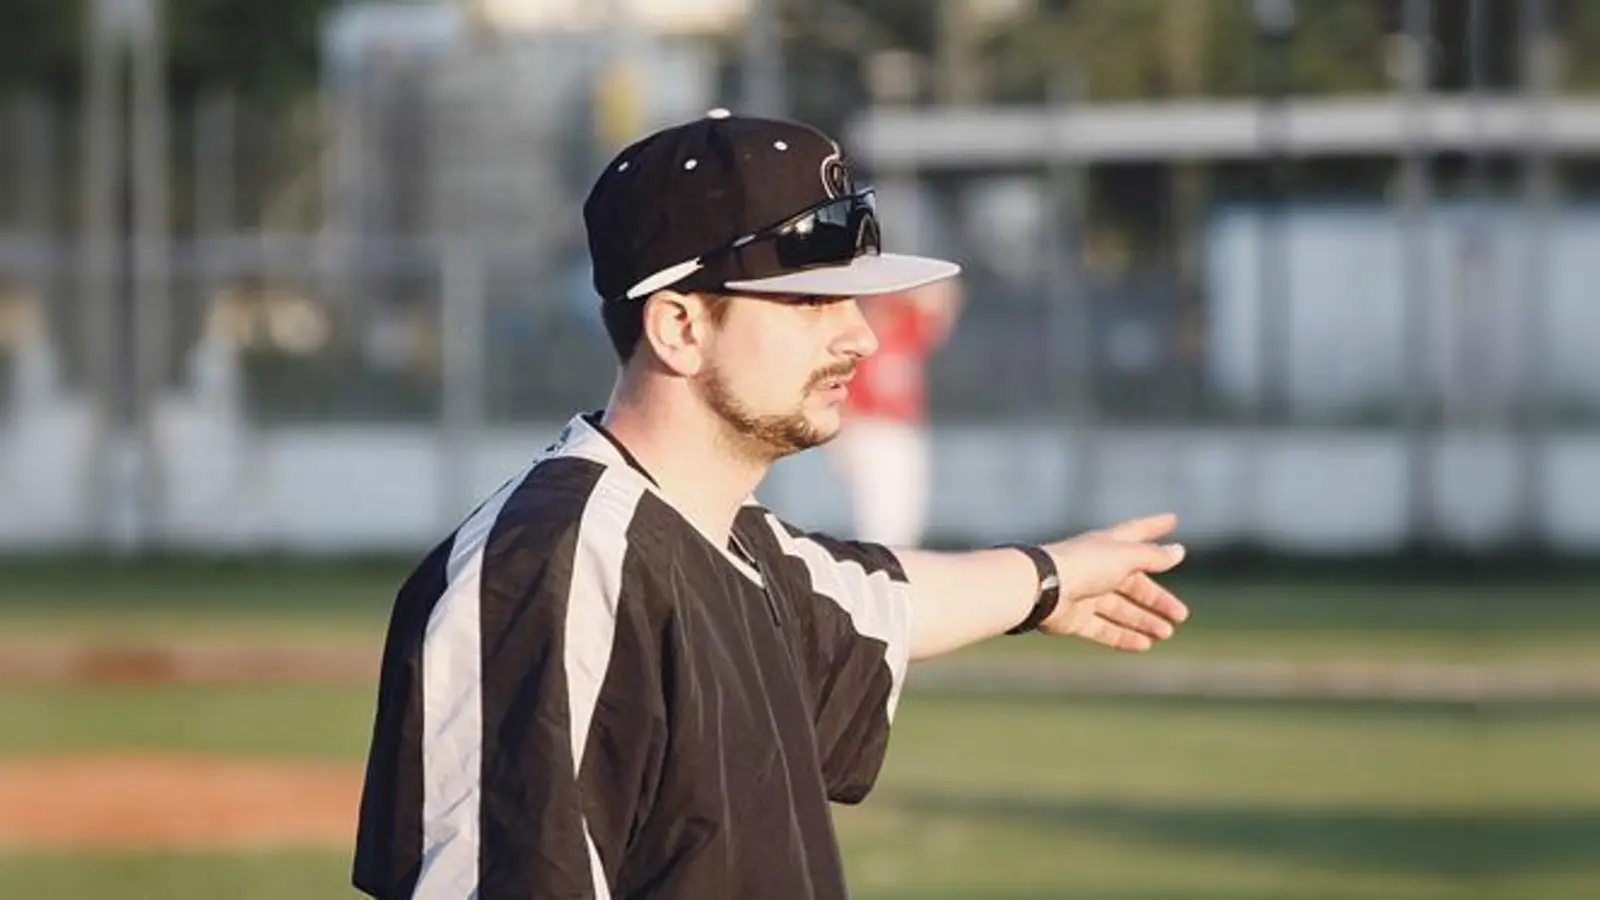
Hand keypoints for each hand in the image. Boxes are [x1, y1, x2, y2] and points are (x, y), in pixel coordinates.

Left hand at [1037, 513, 1188, 651]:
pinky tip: (1144, 645)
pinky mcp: (1074, 619)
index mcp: (1107, 546)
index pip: (1137, 533)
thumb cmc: (1085, 564)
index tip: (1172, 520)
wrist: (1042, 588)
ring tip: (1166, 633)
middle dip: (1157, 599)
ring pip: (1120, 610)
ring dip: (1144, 620)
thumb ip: (1152, 556)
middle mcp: (1097, 568)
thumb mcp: (1125, 557)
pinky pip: (1103, 630)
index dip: (1154, 526)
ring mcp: (1084, 595)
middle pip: (1133, 584)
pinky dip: (1123, 637)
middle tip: (1181, 615)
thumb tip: (1178, 551)